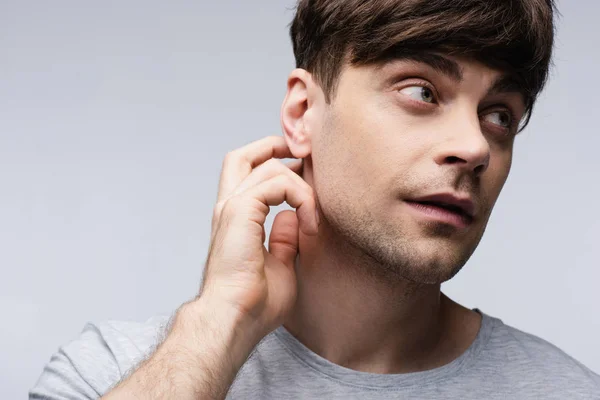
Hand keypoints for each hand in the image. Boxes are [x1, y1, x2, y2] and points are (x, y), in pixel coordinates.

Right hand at [199, 135, 318, 337]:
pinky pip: (277, 183)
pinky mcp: (240, 211)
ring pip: (268, 166)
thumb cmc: (254, 303)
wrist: (235, 319)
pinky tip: (310, 222)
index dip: (271, 162)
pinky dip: (300, 197)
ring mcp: (232, 207)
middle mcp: (228, 208)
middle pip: (242, 156)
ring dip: (300, 184)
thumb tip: (292, 217)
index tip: (301, 170)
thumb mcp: (279, 264)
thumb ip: (283, 238)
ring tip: (315, 213)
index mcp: (234, 220)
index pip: (245, 174)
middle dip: (273, 146)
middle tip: (302, 154)